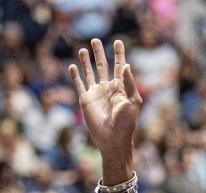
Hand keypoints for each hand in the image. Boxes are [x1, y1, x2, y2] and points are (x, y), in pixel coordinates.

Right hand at [69, 38, 141, 185]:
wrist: (113, 139)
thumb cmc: (126, 123)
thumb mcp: (132, 101)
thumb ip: (129, 83)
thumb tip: (127, 65)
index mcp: (121, 87)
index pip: (119, 66)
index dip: (119, 54)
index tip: (118, 42)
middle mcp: (107, 88)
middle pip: (102, 65)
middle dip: (99, 53)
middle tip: (96, 40)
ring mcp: (96, 93)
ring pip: (90, 72)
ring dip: (86, 61)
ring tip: (83, 49)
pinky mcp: (86, 100)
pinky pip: (79, 84)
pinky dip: (75, 75)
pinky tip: (72, 66)